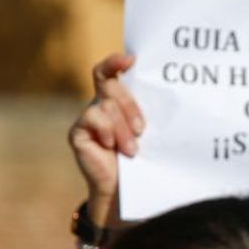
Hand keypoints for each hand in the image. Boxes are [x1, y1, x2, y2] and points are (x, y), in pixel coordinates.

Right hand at [68, 53, 144, 227]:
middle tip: (142, 129)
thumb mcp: (149, 132)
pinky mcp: (78, 132)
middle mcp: (99, 104)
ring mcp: (87, 118)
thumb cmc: (143, 158)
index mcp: (117, 100)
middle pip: (111, 86)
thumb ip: (149, 112)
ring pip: (106, 105)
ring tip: (132, 149)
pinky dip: (108, 130)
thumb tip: (171, 93)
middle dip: (130, 105)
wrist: (125, 188)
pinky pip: (93, 117)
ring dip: (123, 127)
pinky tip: (112, 146)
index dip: (115, 62)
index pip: (108, 72)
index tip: (131, 59)